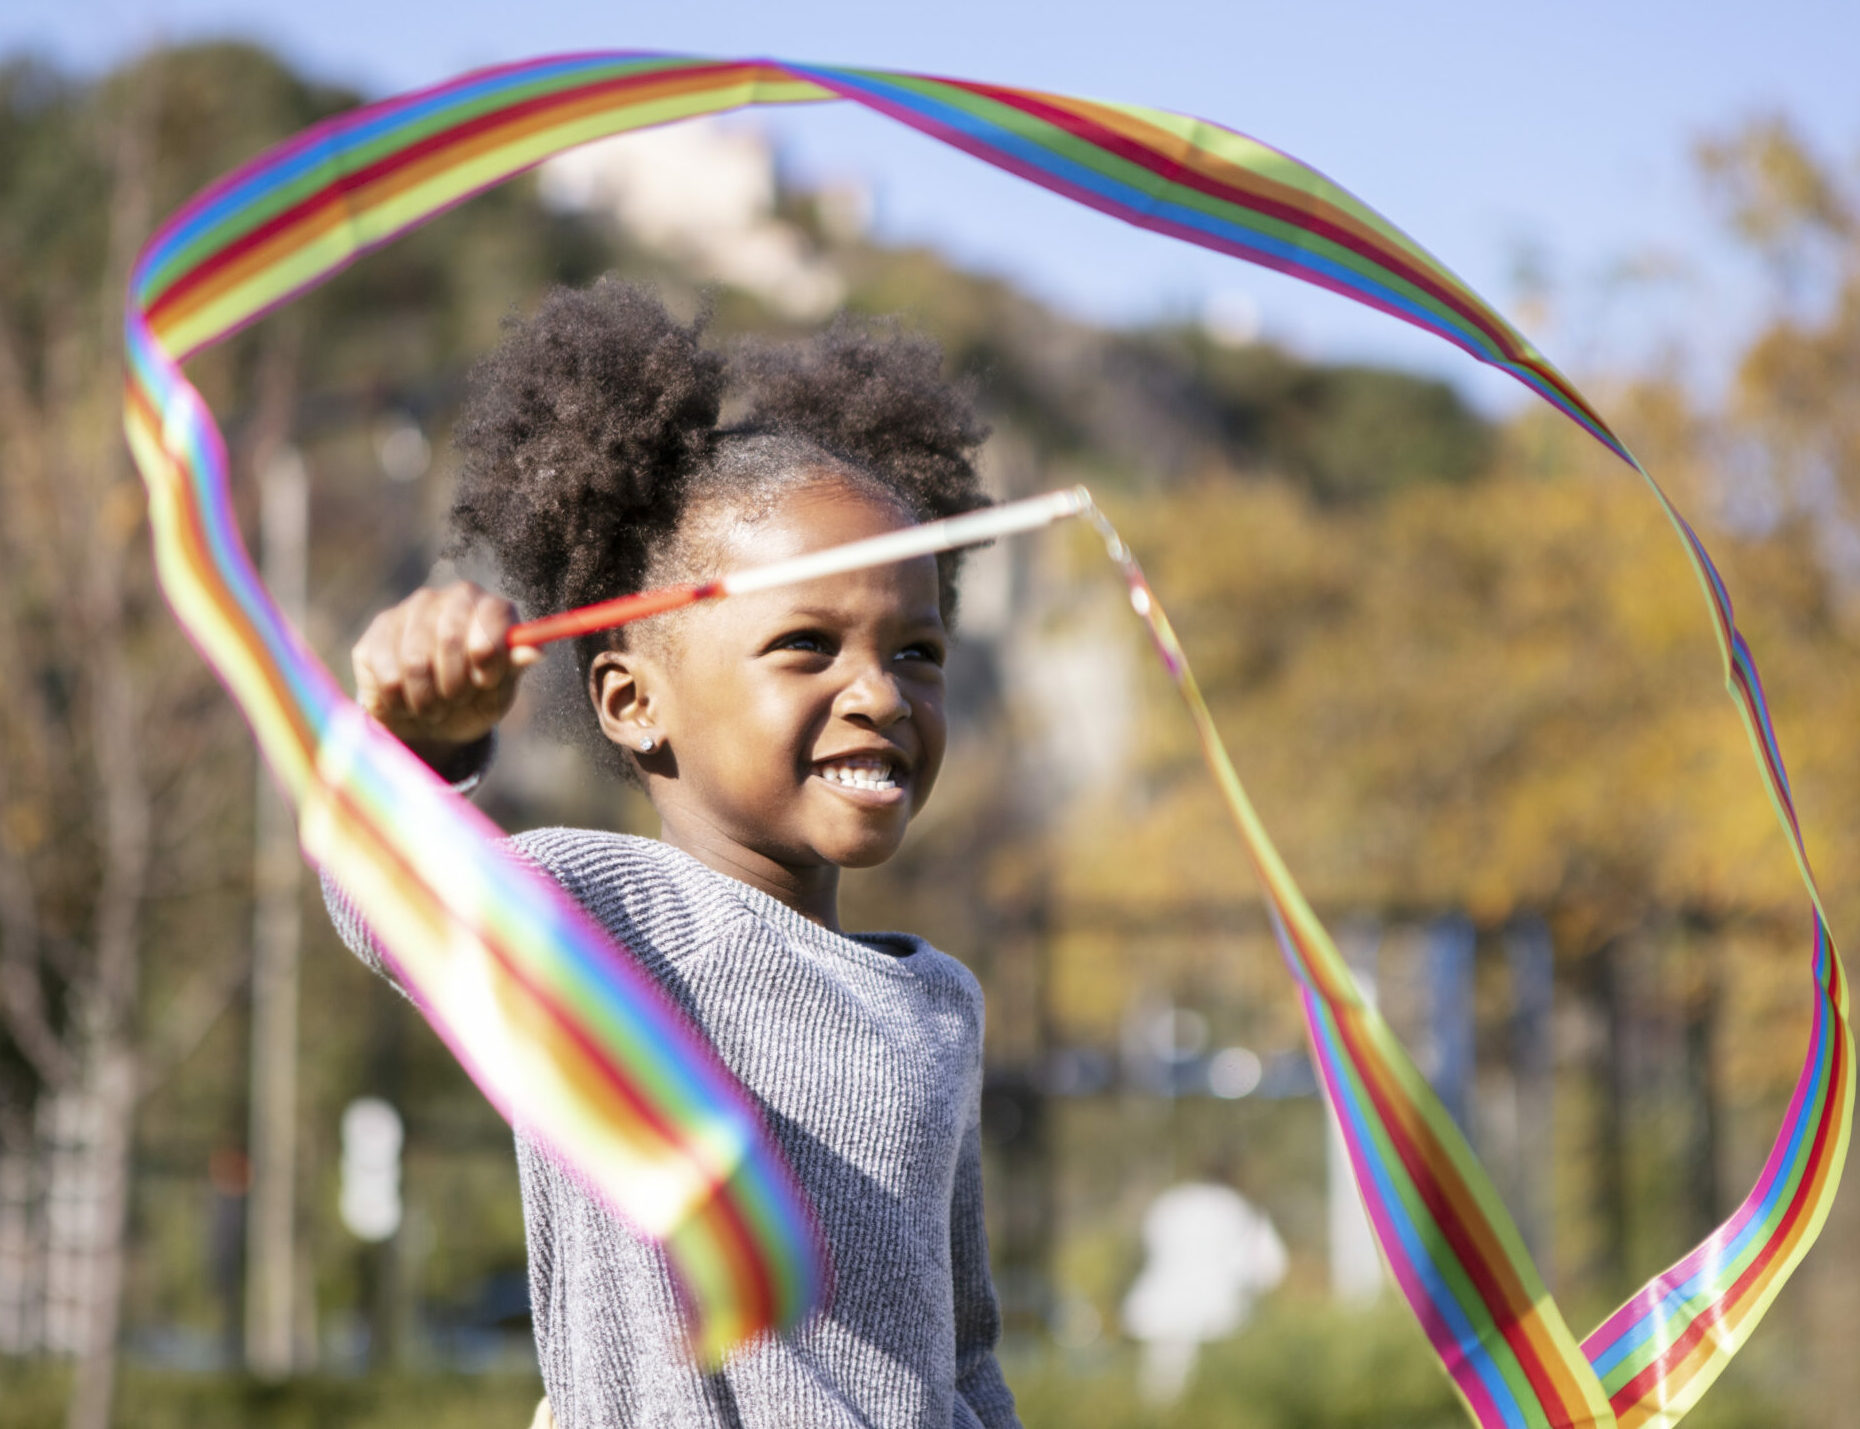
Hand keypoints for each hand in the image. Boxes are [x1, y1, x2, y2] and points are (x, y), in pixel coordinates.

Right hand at [351, 581, 539, 758]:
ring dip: (429, 699)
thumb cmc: (473, 701)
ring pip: (415, 661)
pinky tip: (406, 701)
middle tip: (457, 699)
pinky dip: (402, 702)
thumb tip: (535, 652)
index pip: (493, 613)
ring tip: (434, 706)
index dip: (489, 653)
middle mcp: (447, 599)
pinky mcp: (376, 635)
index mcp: (487, 606)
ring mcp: (408, 612)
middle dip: (456, 684)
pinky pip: (389, 676)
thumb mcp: (499, 691)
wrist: (429, 724)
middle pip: (450, 637)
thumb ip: (514, 669)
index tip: (486, 680)